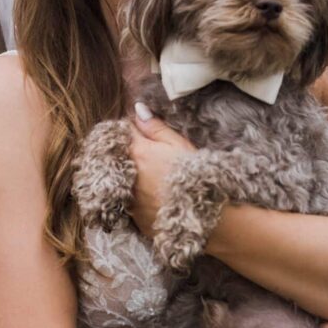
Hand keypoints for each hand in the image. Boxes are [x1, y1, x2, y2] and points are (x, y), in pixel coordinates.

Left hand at [129, 105, 194, 235]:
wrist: (206, 216)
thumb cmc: (196, 176)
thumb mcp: (179, 145)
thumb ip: (155, 128)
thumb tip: (137, 109)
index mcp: (138, 153)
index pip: (125, 132)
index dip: (134, 131)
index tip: (143, 134)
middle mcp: (128, 175)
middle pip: (121, 157)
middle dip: (131, 153)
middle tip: (151, 158)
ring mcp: (129, 198)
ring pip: (124, 181)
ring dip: (133, 176)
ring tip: (155, 180)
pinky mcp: (134, 217)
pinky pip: (131, 203)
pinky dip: (139, 198)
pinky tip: (156, 198)